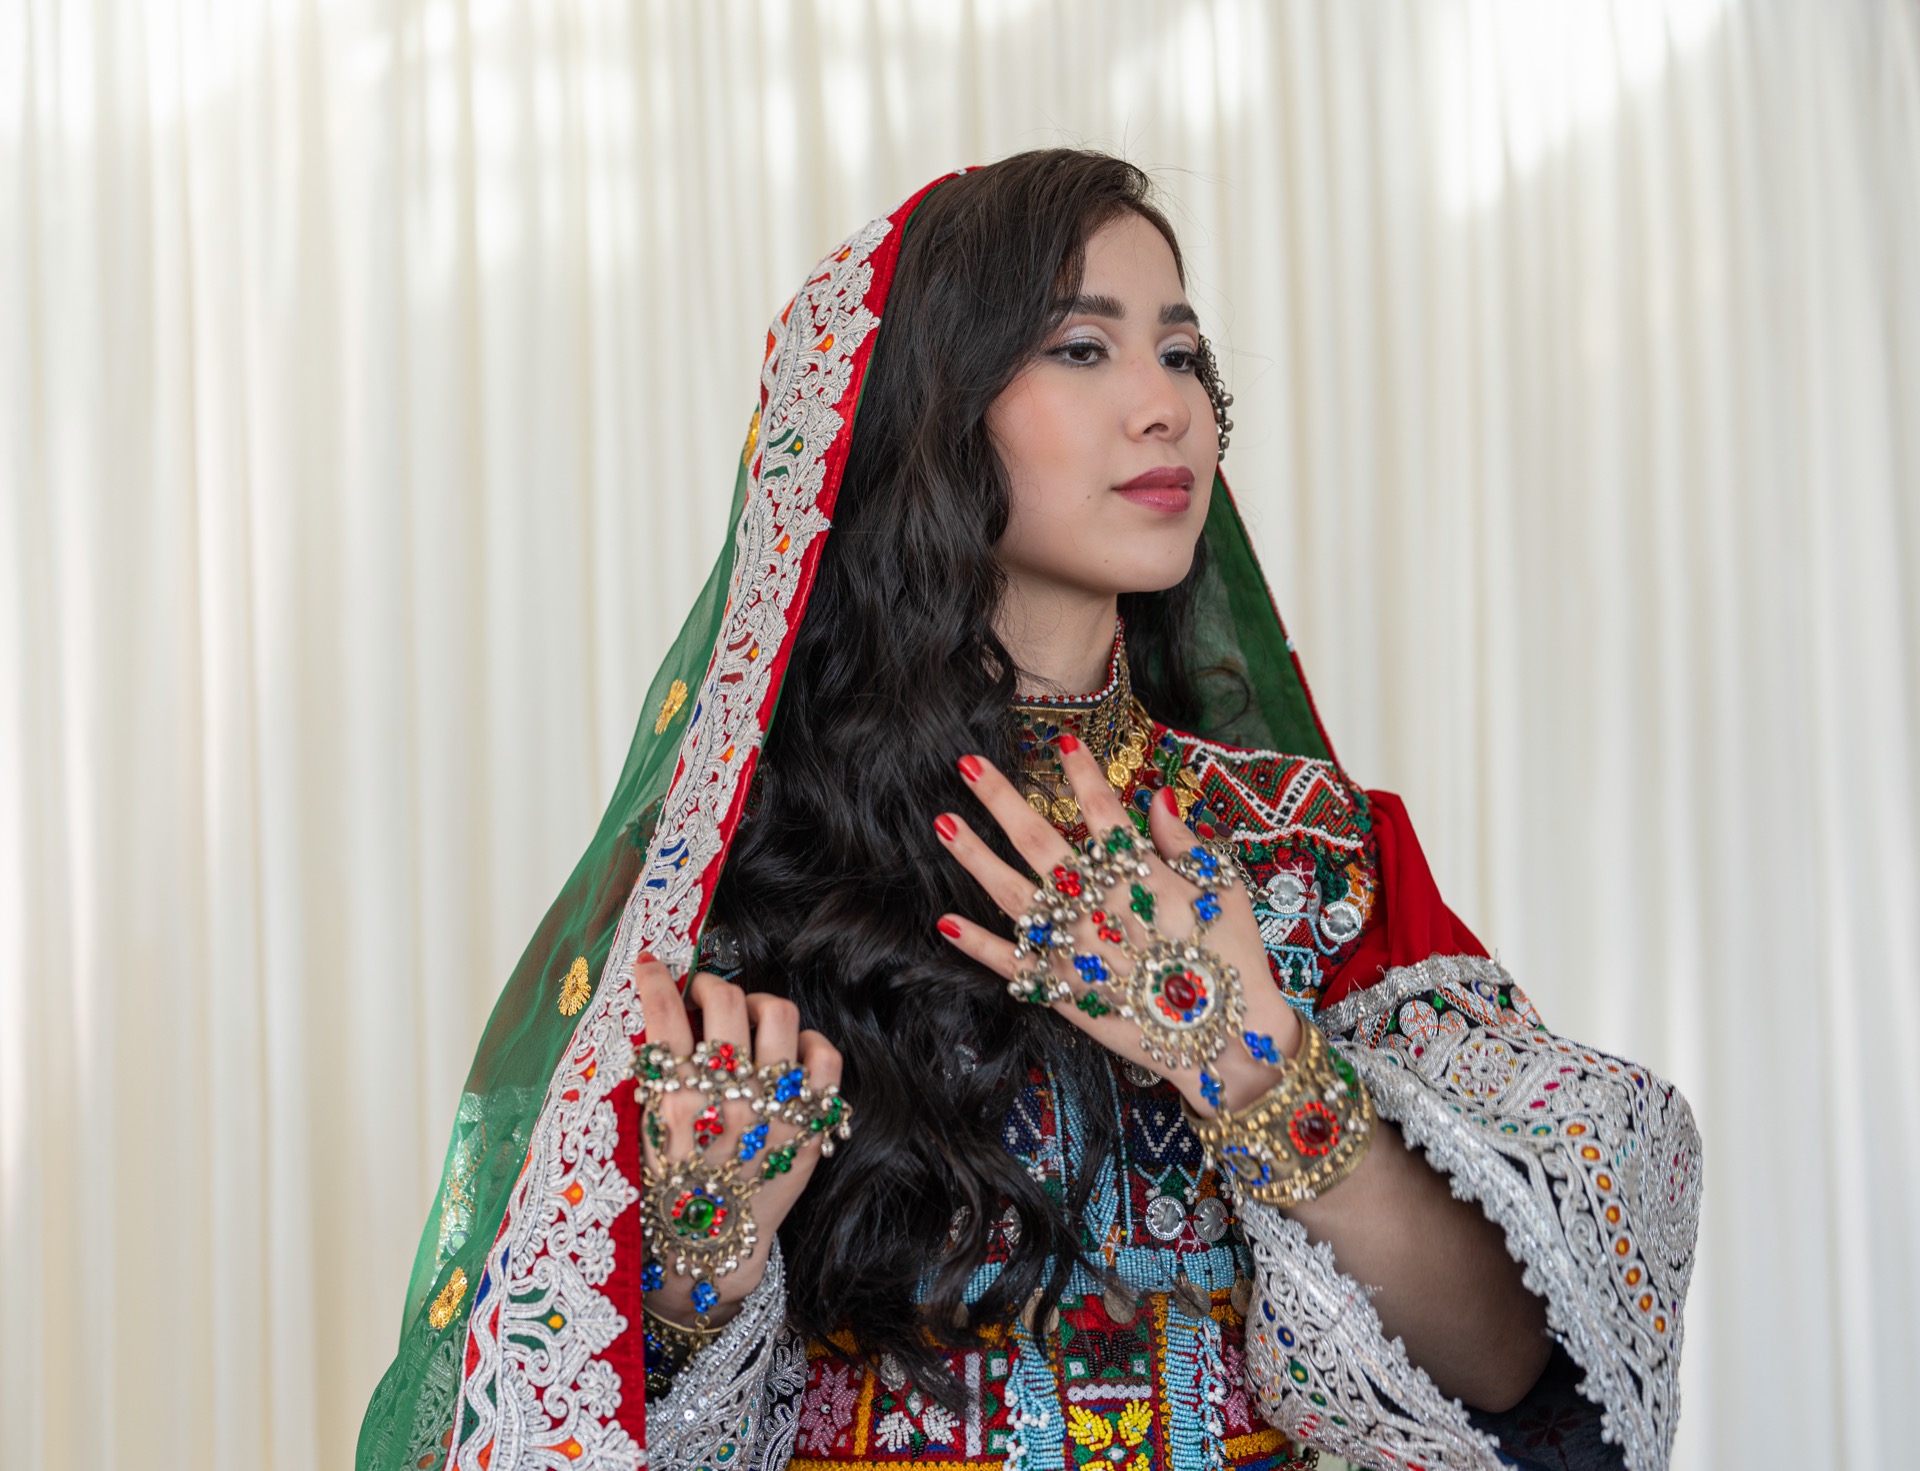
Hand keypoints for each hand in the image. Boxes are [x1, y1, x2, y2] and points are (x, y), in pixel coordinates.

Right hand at [632, 961, 843, 1326]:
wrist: (710, 1250)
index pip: (665, 1014)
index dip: (655, 978)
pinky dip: (809, 1043)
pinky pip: (825, 1057)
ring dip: (758, 1005)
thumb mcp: (643, 1133)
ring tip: (746, 1019)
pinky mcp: (809, 1126)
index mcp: (677, 1103)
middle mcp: (729, 1101)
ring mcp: (775, 1111)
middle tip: (703, 995)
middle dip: (710, 985)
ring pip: (779, 1014)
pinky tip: (789, 1052)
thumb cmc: (670, 1190)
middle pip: (727, 1002)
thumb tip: (667, 1015)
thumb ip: (656, 1077)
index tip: (652, 965)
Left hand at [933, 736, 1301, 1114]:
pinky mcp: (1064, 990)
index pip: (1102, 809)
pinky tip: (945, 923)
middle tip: (966, 765)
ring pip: (1013, 894)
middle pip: (1039, 841)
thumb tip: (1156, 797)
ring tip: (944, 823)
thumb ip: (1184, 842)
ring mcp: (1076, 948)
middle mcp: (1099, 904)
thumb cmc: (1235, 959)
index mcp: (1141, 874)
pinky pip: (1013, 964)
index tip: (1061, 740)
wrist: (1228, 1039)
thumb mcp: (1224, 889)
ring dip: (975, 856)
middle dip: (1001, 799)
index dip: (1082, 772)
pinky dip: (978, 945)